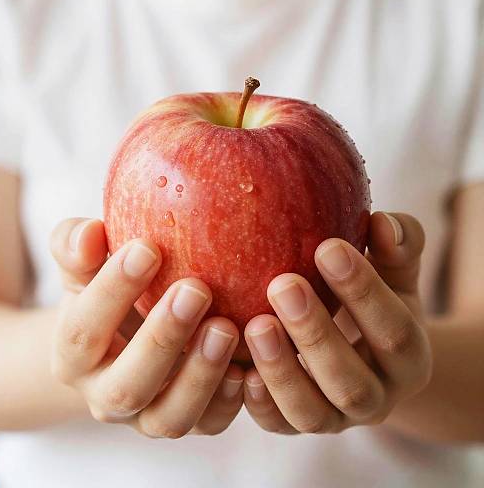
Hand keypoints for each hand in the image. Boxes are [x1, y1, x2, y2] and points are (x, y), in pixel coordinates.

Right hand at [50, 218, 242, 436]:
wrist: (127, 331)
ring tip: (226, 327)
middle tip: (195, 289)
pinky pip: (211, 424)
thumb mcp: (86, 266)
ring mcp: (148, 415)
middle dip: (162, 339)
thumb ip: (75, 246)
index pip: (83, 332)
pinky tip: (247, 364)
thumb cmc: (108, 290)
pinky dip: (230, 400)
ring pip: (170, 417)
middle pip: (126, 387)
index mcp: (73, 358)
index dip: (112, 292)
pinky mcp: (190, 419)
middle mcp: (106, 397)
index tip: (147, 248)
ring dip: (201, 375)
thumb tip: (88, 233)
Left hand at [243, 212, 431, 433]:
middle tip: (282, 284)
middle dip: (315, 333)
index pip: (394, 332)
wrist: (361, 346)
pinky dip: (259, 403)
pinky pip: (279, 425)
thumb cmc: (373, 297)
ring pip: (311, 412)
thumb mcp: (393, 271)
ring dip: (282, 371)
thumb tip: (383, 222)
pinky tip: (239, 369)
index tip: (327, 247)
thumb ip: (398, 246)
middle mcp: (377, 399)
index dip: (364, 292)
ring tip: (255, 325)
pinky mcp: (299, 422)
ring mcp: (335, 418)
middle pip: (350, 382)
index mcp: (408, 359)